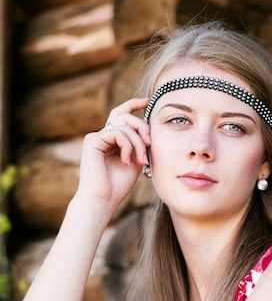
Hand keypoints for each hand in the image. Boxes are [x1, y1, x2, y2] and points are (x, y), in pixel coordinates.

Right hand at [77, 98, 150, 213]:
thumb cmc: (118, 186)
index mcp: (112, 140)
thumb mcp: (135, 161)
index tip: (148, 101)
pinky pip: (117, 132)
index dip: (134, 104)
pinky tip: (127, 160)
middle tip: (149, 144)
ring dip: (138, 142)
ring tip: (141, 160)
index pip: (122, 114)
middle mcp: (103, 135)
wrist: (103, 200)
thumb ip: (139, 144)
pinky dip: (127, 145)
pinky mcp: (92, 140)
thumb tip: (149, 130)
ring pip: (124, 125)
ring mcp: (96, 137)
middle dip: (142, 127)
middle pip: (125, 115)